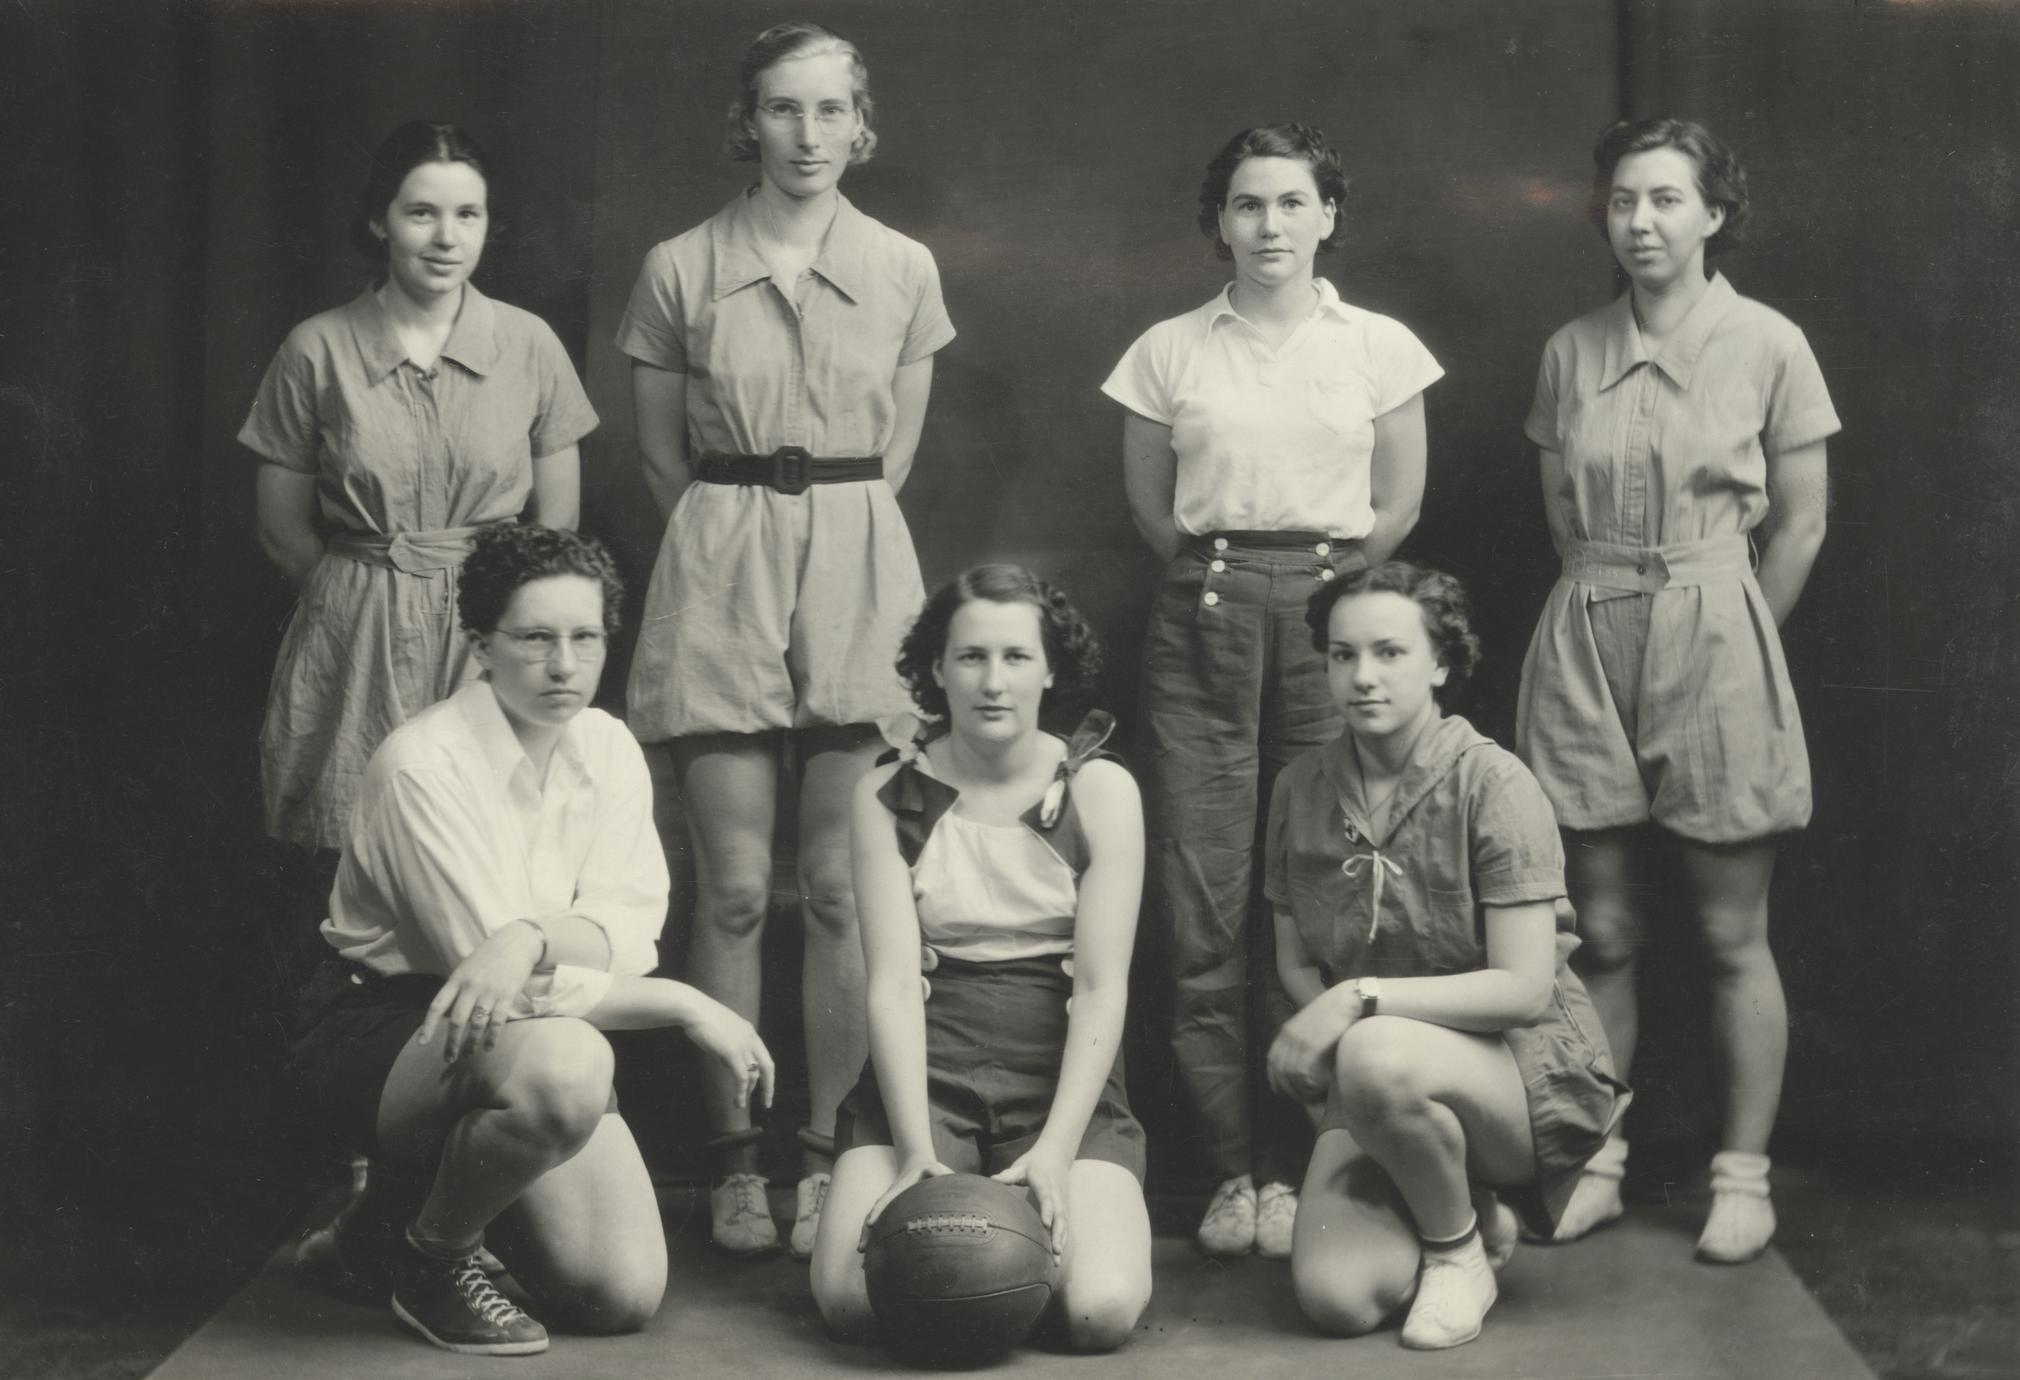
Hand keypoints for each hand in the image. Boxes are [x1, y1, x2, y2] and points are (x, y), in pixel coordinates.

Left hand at [416, 919, 543, 1061]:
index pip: (437, 1006)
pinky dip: (491, 1037)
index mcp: (457, 979)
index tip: (422, 1043)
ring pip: (476, 1024)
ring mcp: (489, 992)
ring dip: (471, 1043)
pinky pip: (497, 1022)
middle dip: (451, 1043)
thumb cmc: (489, 956)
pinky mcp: (507, 995)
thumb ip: (457, 989)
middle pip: (456, 1021)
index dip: (428, 1026)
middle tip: (450, 1058)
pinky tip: (488, 1047)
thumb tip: (447, 1014)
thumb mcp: (467, 967)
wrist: (516, 942)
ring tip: (469, 1055)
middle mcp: (470, 986)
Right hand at [682, 996, 774, 1110]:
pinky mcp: (732, 1052)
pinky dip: (741, 1092)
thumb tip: (729, 1062)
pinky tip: (738, 1101)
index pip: (764, 1056)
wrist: (693, 1009)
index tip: (765, 1086)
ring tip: (740, 1104)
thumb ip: (730, 1045)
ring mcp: (743, 1045)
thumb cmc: (702, 1018)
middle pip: (767, 1067)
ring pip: (753, 1075)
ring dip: (748, 1092)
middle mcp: (751, 1038)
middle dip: (768, 1087)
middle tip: (767, 1102)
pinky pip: (742, 1077)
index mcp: (750, 1032)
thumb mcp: (722, 1032)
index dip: (766, 1073)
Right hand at [859, 1157, 953, 1250]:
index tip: (870, 1223)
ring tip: (862, 1255)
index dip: (878, 1211)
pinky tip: (873, 1255)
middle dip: (867, 1232)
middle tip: (862, 1248)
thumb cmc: (928, 1171)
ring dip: (868, 1238)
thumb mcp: (932, 1169)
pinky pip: (881, 1227)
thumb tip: (940, 1177)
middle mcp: (889, 1199)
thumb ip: (936, 1172)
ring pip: (873, 1223)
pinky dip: (875, 1239)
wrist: (918, 1167)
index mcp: (897, 1189)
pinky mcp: (891, 1213)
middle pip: (873, 1215)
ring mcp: (888, 1207)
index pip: (885, 1201)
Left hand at [992, 1145, 1070, 1262]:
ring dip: (1061, 1241)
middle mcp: (1057, 1194)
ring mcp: (1062, 1202)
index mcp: (1045, 1183)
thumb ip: (1009, 1174)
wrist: (1056, 1155)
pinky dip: (1062, 1240)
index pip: (1047, 1197)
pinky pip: (1064, 1225)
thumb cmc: (1034, 1163)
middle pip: (1060, 1215)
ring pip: (1063, 1223)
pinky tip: (1057, 1256)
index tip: (1046, 1223)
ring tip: (1057, 1261)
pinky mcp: (1063, 1208)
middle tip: (1056, 1250)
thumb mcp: (1021, 1165)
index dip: (1047, 1210)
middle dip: (1058, 1233)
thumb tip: (992, 1179)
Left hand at [1267, 992, 1351, 1102]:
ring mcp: (1298, 1041)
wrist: (1349, 999)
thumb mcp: (1314, 1026)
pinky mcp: (1310, 1045)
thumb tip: (1306, 1065)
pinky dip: (1311, 1084)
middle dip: (1289, 1089)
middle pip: (1280, 1072)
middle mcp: (1288, 1036)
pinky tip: (1321, 1088)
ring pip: (1291, 1075)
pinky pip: (1303, 1073)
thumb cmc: (1336, 1014)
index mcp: (1286, 1031)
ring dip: (1302, 1090)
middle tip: (1303, 1099)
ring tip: (1315, 1097)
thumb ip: (1306, 1042)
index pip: (1273, 1061)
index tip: (1282, 1092)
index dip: (1275, 1079)